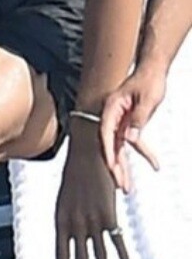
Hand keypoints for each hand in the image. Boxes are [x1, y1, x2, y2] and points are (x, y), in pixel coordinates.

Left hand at [55, 129, 130, 258]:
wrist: (86, 152)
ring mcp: (92, 219)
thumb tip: (73, 232)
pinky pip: (116, 239)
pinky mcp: (108, 214)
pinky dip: (121, 254)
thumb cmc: (74, 174)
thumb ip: (68, 218)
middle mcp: (75, 222)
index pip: (60, 253)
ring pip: (98, 254)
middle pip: (79, 258)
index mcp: (60, 218)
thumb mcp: (64, 198)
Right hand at [100, 69, 164, 191]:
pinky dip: (142, 153)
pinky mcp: (128, 125)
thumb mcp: (148, 100)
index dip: (107, 151)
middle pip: (109, 145)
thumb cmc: (149, 82)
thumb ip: (138, 119)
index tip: (112, 166)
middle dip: (115, 167)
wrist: (154, 71)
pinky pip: (132, 143)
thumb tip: (130, 139)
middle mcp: (112, 116)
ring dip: (123, 167)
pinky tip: (154, 164)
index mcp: (111, 107)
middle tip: (121, 186)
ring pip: (118, 148)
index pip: (105, 132)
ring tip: (127, 187)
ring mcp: (119, 121)